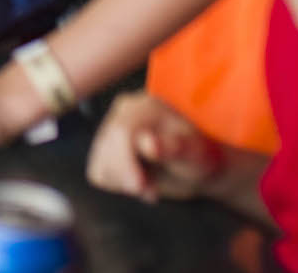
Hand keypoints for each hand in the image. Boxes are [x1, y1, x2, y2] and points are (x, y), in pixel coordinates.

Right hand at [86, 92, 222, 202]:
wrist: (195, 165)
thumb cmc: (198, 157)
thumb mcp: (194, 154)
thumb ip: (172, 147)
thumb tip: (148, 143)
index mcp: (145, 105)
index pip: (121, 131)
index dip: (124, 161)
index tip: (138, 187)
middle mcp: (123, 112)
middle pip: (106, 148)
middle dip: (127, 176)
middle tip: (152, 191)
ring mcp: (110, 128)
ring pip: (100, 163)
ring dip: (124, 182)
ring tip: (150, 184)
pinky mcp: (104, 148)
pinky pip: (99, 173)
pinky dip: (119, 184)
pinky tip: (139, 180)